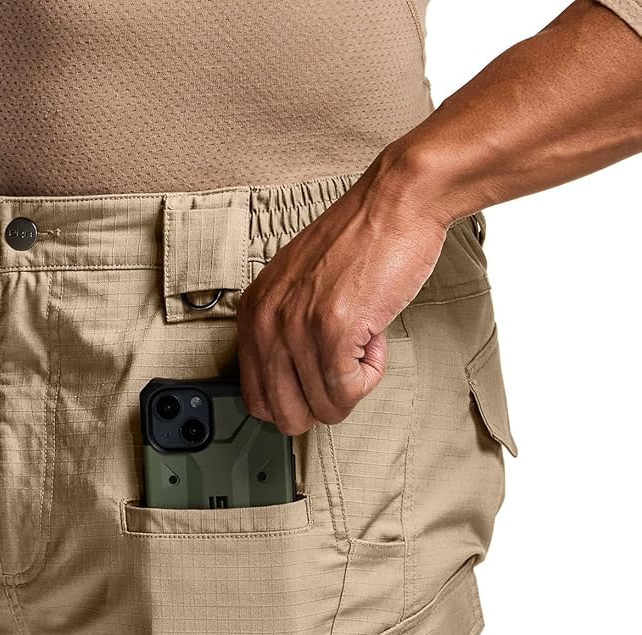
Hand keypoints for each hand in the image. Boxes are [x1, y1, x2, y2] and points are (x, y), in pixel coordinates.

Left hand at [236, 146, 449, 434]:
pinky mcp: (333, 330)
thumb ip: (284, 334)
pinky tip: (374, 338)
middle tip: (345, 366)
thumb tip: (293, 389)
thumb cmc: (358, 243)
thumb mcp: (298, 288)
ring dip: (355, 381)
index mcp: (252, 315)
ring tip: (362, 338)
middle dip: (324, 402)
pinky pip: (350, 391)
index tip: (320, 377)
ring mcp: (296, 328)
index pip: (257, 400)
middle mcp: (265, 323)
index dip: (297, 400)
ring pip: (325, 407)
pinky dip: (372, 374)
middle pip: (286, 416)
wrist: (394, 204)